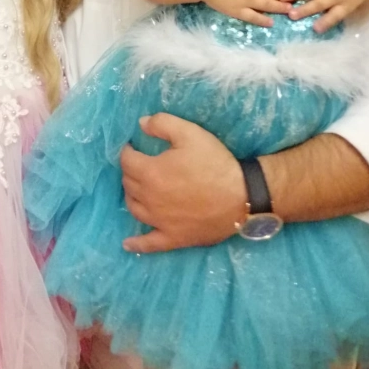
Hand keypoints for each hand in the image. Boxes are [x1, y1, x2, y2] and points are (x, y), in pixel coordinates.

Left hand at [121, 114, 245, 251]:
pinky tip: (127, 244)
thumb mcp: (190, 133)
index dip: (128, 151)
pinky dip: (137, 244)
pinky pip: (149, 244)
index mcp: (150, 173)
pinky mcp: (173, 238)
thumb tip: (140, 124)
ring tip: (137, 188)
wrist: (241, 197)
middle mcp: (149, 199)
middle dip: (130, 171)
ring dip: (132, 196)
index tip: (133, 147)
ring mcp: (160, 222)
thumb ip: (162, 124)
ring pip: (134, 208)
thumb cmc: (214, 163)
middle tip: (140, 163)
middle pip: (128, 183)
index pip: (127, 161)